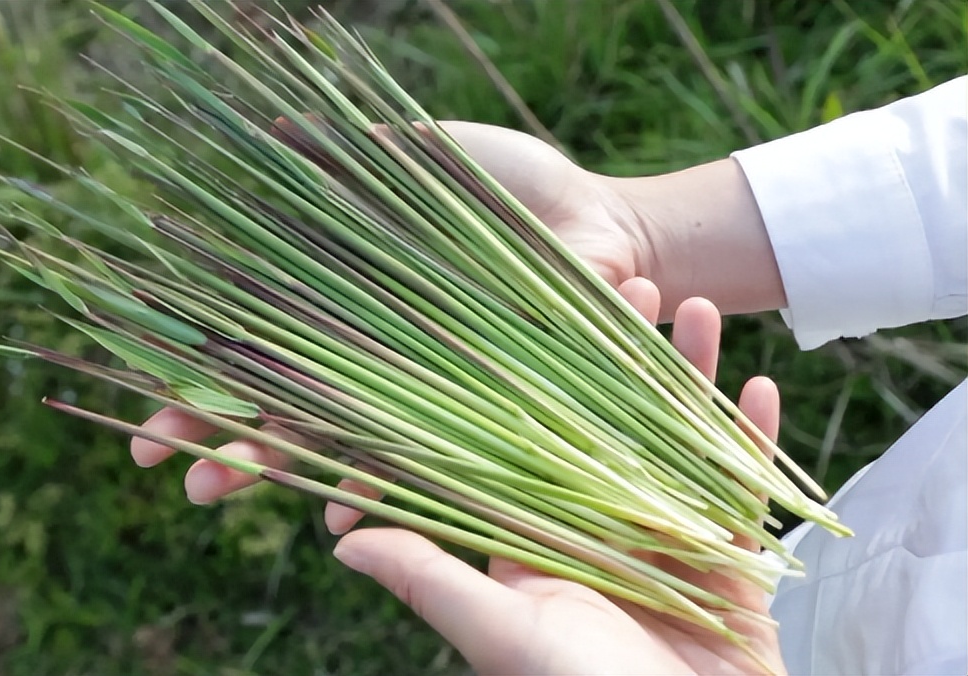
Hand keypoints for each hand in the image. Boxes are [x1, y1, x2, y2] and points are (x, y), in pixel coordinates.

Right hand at [130, 121, 651, 503]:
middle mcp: (377, 354)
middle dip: (225, 441)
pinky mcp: (475, 412)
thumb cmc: (517, 189)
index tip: (146, 416)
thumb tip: (276, 128)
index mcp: (352, 301)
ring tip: (219, 490)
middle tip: (177, 473)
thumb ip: (355, 157)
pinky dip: (381, 485)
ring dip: (279, 469)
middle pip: (284, 406)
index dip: (199, 383)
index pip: (257, 350)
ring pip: (336, 441)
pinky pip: (421, 462)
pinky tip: (343, 511)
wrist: (609, 225)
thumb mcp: (429, 156)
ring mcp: (423, 388)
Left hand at [327, 280, 785, 674]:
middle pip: (617, 424)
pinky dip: (752, 445)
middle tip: (637, 286)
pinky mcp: (729, 569)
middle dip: (629, 357)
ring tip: (702, 310)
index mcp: (545, 539)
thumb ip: (432, 580)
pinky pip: (742, 494)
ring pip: (682, 444)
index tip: (556, 313)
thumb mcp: (503, 633)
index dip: (547, 374)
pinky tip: (763, 391)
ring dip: (693, 381)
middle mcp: (603, 532)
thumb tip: (341, 542)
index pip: (538, 438)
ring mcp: (669, 545)